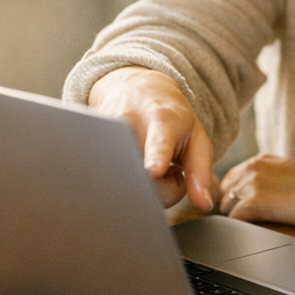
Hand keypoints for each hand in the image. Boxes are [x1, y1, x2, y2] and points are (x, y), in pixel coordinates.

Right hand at [87, 67, 217, 211]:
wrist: (136, 88)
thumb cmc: (172, 118)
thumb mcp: (195, 139)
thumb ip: (201, 172)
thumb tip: (204, 205)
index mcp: (163, 119)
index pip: (159, 141)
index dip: (156, 156)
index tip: (155, 170)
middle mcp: (130, 122)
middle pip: (142, 177)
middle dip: (161, 189)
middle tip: (169, 172)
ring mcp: (105, 132)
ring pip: (123, 180)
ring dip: (142, 185)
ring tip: (149, 166)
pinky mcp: (89, 141)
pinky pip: (108, 177)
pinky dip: (124, 180)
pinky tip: (131, 166)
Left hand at [219, 153, 294, 227]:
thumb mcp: (292, 171)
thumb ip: (272, 176)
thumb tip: (263, 191)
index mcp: (261, 160)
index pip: (231, 178)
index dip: (234, 195)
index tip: (241, 207)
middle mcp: (253, 168)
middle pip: (223, 192)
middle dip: (230, 206)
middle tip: (245, 221)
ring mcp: (252, 184)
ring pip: (225, 207)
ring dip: (235, 219)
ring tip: (251, 228)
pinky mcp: (255, 203)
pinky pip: (233, 220)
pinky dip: (239, 228)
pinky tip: (253, 231)